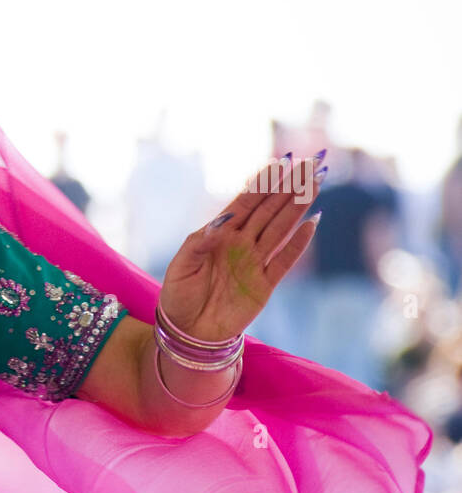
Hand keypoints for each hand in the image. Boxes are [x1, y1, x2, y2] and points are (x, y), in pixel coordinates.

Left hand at [159, 155, 323, 341]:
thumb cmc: (178, 295)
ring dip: (298, 207)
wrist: (188, 331)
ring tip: (315, 184)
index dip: (265, 181)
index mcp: (219, 234)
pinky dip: (299, 243)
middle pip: (270, 209)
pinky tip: (313, 223)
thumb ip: (199, 243)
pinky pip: (284, 260)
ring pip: (281, 229)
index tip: (283, 161)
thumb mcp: (181, 266)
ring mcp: (254, 262)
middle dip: (289, 187)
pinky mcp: (264, 285)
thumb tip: (221, 223)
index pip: (247, 201)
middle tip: (310, 164)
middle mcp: (241, 243)